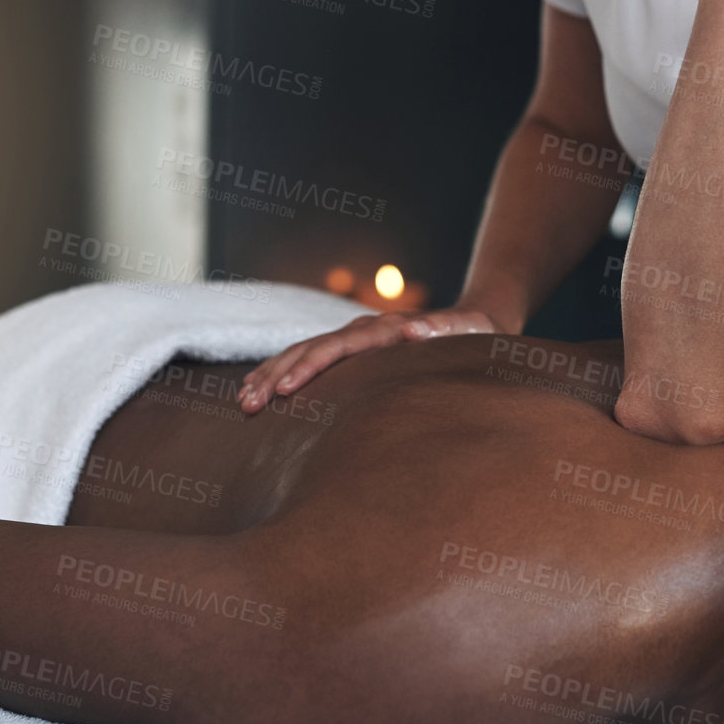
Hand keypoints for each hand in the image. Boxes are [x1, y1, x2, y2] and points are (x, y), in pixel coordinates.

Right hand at [238, 308, 503, 412]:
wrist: (477, 320)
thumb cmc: (478, 333)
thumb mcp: (473, 330)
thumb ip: (446, 329)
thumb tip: (415, 329)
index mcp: (388, 329)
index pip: (338, 347)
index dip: (311, 367)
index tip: (286, 389)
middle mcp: (365, 331)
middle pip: (311, 349)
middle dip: (278, 374)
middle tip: (252, 403)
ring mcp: (356, 339)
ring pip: (302, 353)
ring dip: (271, 374)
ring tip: (245, 401)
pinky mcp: (352, 352)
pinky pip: (309, 360)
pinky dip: (283, 373)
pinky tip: (260, 392)